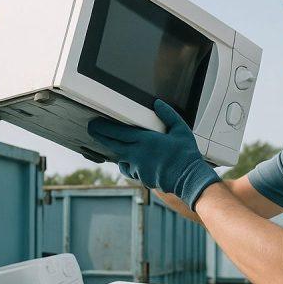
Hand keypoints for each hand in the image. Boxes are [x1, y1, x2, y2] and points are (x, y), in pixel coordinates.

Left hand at [87, 99, 219, 208]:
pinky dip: (128, 165)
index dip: (104, 128)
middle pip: (113, 145)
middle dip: (101, 137)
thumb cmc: (186, 155)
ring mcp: (138, 168)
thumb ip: (168, 115)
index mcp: (146, 140)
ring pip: (120, 159)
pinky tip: (131, 161)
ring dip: (116, 152)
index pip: (118, 133)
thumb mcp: (181, 130)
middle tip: (93, 130)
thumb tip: (158, 104)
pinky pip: (130, 170)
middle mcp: (138, 154)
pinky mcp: (142, 178)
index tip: (95, 123)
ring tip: (113, 145)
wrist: (189, 179)